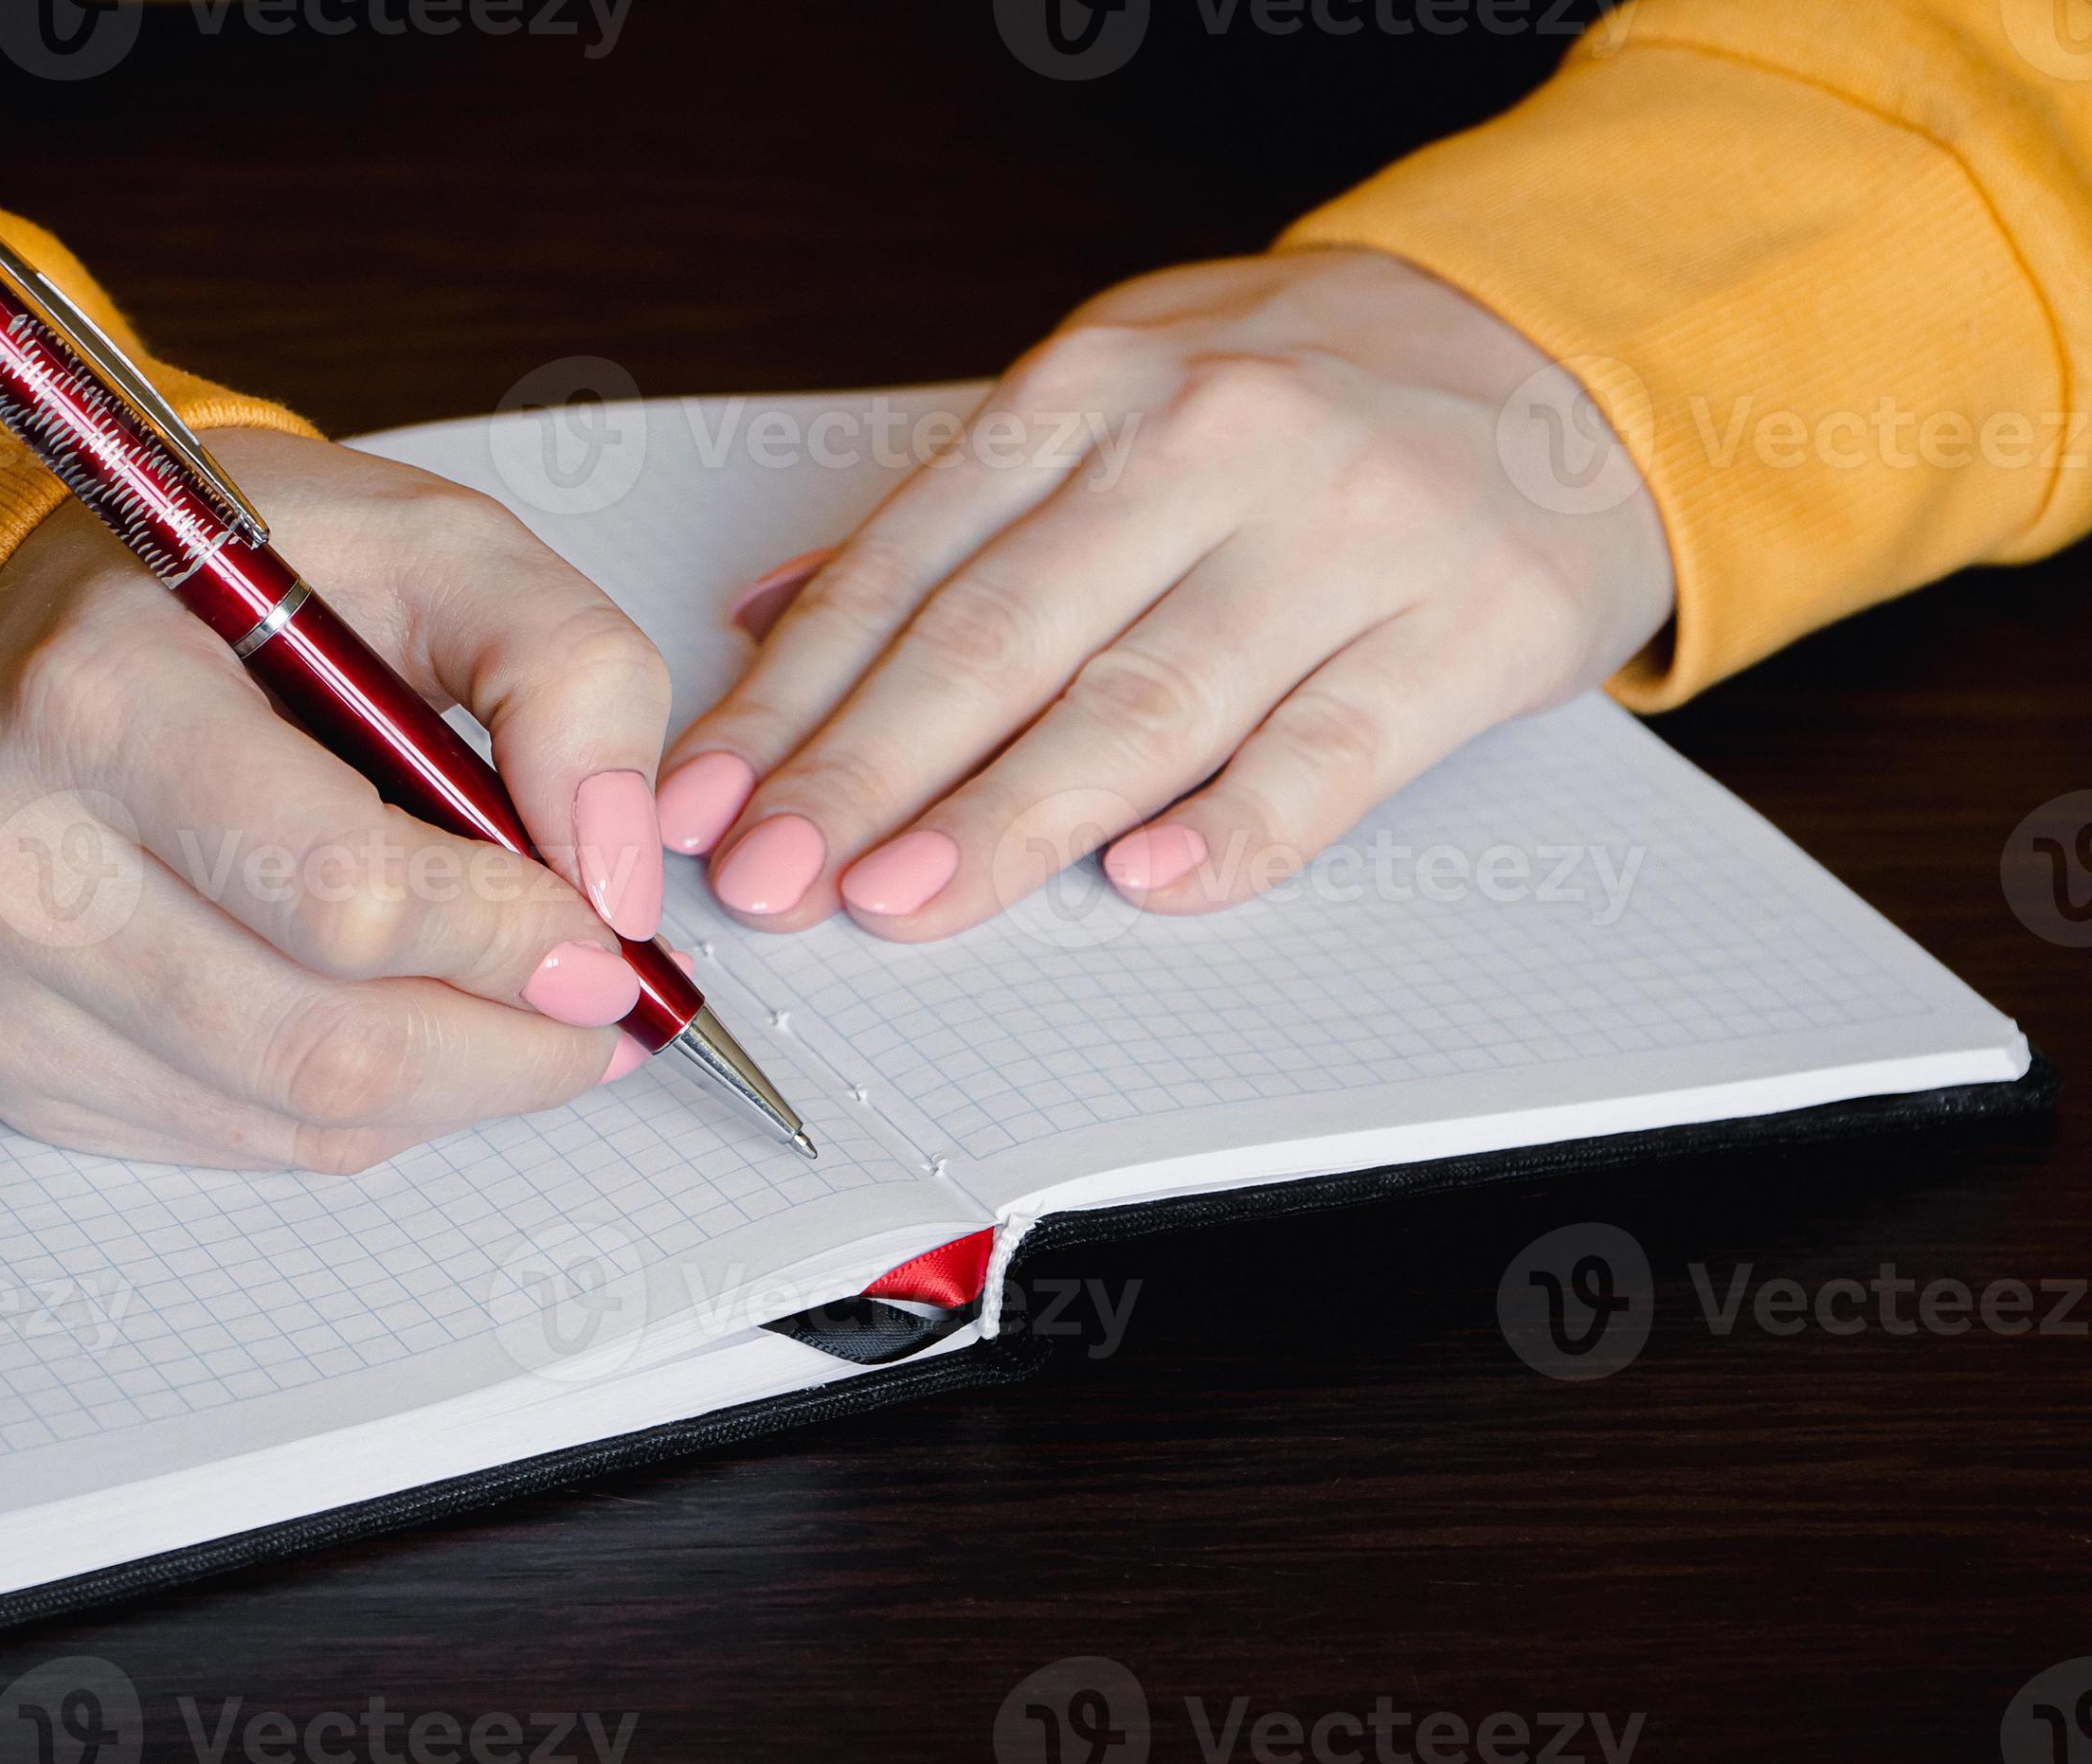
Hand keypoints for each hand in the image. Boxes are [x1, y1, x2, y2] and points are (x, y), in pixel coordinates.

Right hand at [0, 429, 671, 1172]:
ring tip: (520, 1010)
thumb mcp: (431, 545)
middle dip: (511, 1044)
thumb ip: (565, 669)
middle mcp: (10, 856)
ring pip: (298, 1118)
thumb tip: (617, 871)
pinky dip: (360, 1104)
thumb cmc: (233, 585)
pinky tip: (392, 1015)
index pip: (345, 895)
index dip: (512, 937)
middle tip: (598, 1004)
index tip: (607, 934)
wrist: (37, 625)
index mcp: (100, 697)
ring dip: (456, 1085)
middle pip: (327, 1043)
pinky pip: (243, 1140)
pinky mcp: (10, 1064)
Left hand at [655, 249, 1675, 936]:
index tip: (709, 798)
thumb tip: (768, 619)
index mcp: (1096, 392)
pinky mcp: (1468, 624)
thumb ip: (950, 510)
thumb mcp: (1114, 388)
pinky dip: (1241, 821)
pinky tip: (1149, 883)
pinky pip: (1337, 745)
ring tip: (901, 899)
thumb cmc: (1309, 390)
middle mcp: (1210, 446)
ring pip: (1150, 696)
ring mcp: (1345, 535)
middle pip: (1004, 634)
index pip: (910, 565)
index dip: (795, 694)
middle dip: (866, 770)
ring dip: (1012, 813)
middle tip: (771, 880)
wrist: (1567, 350)